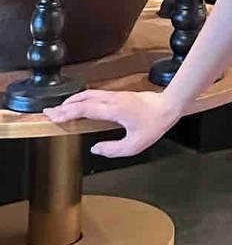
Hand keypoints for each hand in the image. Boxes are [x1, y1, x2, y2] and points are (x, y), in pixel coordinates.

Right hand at [42, 89, 180, 158]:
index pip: (84, 108)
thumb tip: (95, 148)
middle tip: (49, 112)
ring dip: (72, 101)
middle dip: (63, 106)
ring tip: (61, 109)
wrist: (169, 105)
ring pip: (88, 94)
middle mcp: (112, 99)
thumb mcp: (135, 144)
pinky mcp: (118, 95)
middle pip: (82, 99)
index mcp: (113, 109)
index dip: (66, 112)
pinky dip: (82, 99)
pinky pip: (95, 95)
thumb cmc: (155, 123)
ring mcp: (115, 95)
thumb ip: (113, 149)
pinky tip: (80, 105)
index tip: (52, 115)